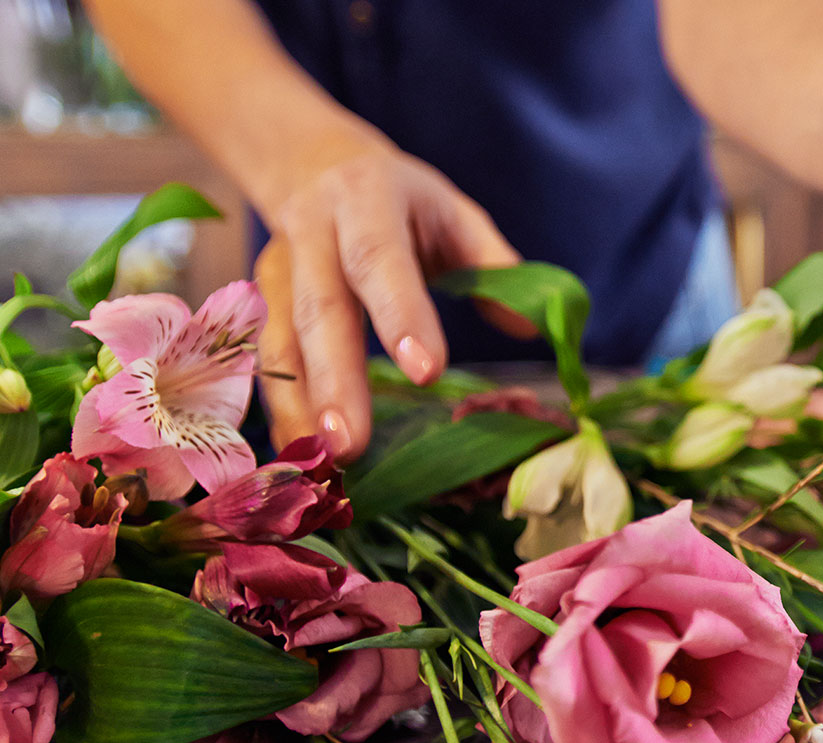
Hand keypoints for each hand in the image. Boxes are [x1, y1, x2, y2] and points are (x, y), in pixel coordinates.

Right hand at [253, 133, 524, 460]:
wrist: (310, 165)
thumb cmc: (400, 201)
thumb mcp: (453, 212)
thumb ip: (493, 263)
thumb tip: (530, 328)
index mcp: (365, 200)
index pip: (379, 257)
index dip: (399, 312)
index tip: (426, 372)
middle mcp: (310, 234)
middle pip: (319, 310)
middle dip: (335, 381)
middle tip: (352, 445)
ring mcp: (274, 272)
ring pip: (279, 343)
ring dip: (299, 407)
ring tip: (325, 461)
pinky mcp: (255, 306)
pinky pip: (263, 363)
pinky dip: (280, 412)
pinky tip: (301, 456)